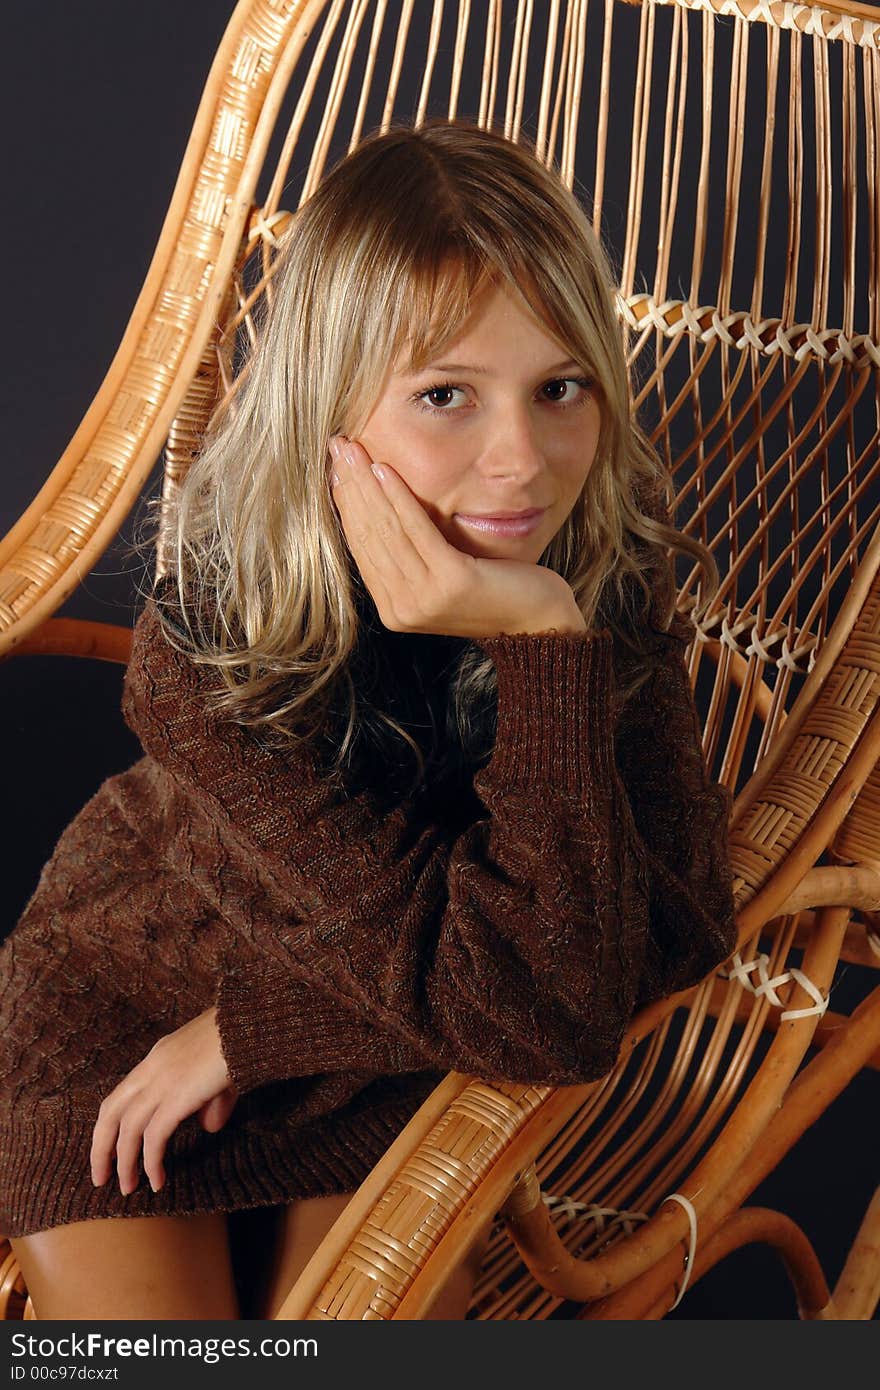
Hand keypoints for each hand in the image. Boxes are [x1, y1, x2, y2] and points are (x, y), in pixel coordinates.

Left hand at [90, 1006, 237, 1194]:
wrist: (250, 1025)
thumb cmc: (239, 1043)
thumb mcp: (217, 1074)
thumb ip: (210, 1101)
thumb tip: (208, 1128)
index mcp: (157, 1058)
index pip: (120, 1096)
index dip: (110, 1127)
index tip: (109, 1152)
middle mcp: (151, 1069)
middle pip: (110, 1113)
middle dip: (101, 1148)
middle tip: (101, 1178)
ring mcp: (161, 1082)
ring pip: (127, 1130)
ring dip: (124, 1163)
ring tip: (128, 1189)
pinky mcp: (176, 1096)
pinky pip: (154, 1137)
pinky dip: (151, 1162)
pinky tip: (157, 1180)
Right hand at [328, 435, 585, 637]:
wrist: (538, 622)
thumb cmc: (495, 590)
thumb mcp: (444, 573)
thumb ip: (410, 555)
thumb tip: (378, 510)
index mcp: (393, 608)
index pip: (360, 546)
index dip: (345, 502)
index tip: (335, 466)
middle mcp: (401, 609)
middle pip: (367, 535)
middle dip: (349, 486)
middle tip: (336, 447)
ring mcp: (424, 599)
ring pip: (386, 530)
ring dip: (366, 485)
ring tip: (353, 450)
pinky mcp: (450, 583)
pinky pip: (417, 531)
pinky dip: (399, 498)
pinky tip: (386, 470)